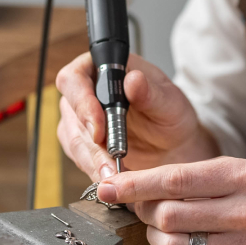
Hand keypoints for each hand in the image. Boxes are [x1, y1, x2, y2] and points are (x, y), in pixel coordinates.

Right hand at [55, 52, 217, 180]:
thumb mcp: (169, 102)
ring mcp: (81, 118)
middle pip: (71, 113)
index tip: (98, 129)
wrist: (174, 145)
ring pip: (72, 139)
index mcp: (104, 68)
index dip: (81, 103)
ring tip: (113, 175)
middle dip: (90, 142)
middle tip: (109, 163)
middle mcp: (86, 91)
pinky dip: (94, 169)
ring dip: (92, 160)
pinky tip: (111, 177)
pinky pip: (78, 157)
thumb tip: (133, 79)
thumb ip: (150, 92)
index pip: (74, 78)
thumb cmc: (171, 114)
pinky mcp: (82, 143)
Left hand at [97, 157, 245, 244]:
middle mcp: (245, 211)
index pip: (176, 178)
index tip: (109, 187)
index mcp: (243, 177)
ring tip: (162, 233)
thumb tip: (144, 186)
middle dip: (144, 213)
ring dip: (155, 241)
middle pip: (168, 215)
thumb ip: (201, 179)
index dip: (135, 185)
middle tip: (143, 211)